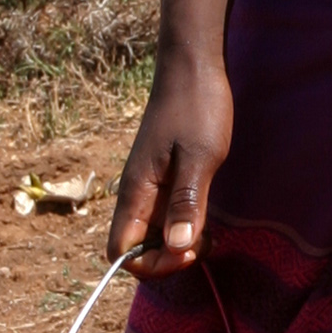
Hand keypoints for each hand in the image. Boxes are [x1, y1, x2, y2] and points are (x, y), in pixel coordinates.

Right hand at [106, 48, 234, 273]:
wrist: (193, 68)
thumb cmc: (197, 108)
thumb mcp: (199, 158)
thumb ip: (186, 203)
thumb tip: (176, 247)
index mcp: (135, 192)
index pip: (121, 252)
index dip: (151, 264)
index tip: (187, 249)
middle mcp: (137, 196)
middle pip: (137, 250)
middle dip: (168, 258)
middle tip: (205, 242)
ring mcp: (151, 189)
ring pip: (154, 236)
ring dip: (179, 244)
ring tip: (211, 233)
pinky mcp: (166, 180)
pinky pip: (167, 218)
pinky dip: (185, 226)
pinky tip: (209, 218)